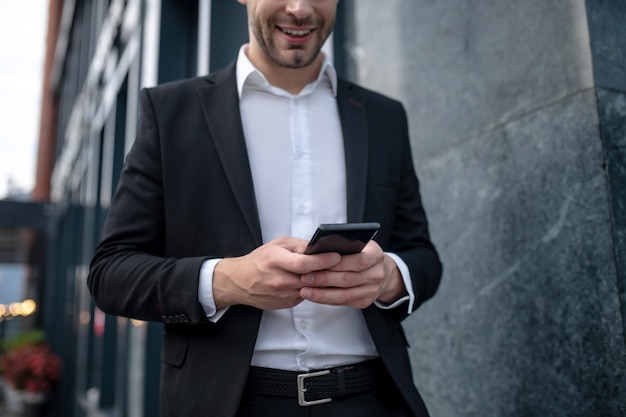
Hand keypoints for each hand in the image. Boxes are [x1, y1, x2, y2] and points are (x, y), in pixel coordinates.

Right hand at [213, 237, 340, 309]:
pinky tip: (317, 281)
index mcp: (276, 261)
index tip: (337, 256)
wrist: (241, 282)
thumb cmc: (260, 260)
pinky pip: (306, 295)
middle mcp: (279, 280)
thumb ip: (300, 246)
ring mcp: (283, 294)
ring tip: (333, 272)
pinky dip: (314, 288)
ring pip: (312, 288)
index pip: (304, 264)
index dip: (323, 260)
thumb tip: (321, 248)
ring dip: (323, 281)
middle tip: (343, 264)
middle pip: (312, 278)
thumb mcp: (278, 244)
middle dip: (329, 271)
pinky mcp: (287, 303)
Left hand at [299, 240, 407, 308]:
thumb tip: (318, 250)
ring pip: (344, 295)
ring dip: (322, 294)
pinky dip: (327, 300)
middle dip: (324, 279)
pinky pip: (343, 302)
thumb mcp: (357, 244)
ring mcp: (372, 290)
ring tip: (305, 291)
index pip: (357, 260)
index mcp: (376, 255)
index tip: (316, 264)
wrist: (380, 271)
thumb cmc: (361, 253)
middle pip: (348, 279)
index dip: (336, 264)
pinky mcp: (364, 302)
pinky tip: (314, 296)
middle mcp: (377, 274)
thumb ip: (343, 245)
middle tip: (304, 278)